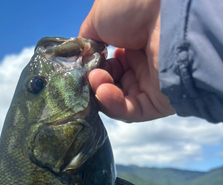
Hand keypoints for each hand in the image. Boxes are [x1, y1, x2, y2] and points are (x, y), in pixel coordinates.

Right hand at [79, 0, 174, 121]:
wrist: (166, 11)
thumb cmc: (133, 6)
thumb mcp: (99, 18)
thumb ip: (87, 40)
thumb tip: (81, 58)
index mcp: (134, 44)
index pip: (110, 67)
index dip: (95, 69)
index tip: (85, 66)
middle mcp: (144, 64)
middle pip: (112, 85)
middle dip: (97, 82)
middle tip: (90, 75)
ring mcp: (151, 84)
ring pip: (119, 101)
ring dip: (102, 94)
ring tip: (96, 81)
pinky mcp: (158, 102)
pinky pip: (131, 111)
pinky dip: (113, 105)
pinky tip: (104, 93)